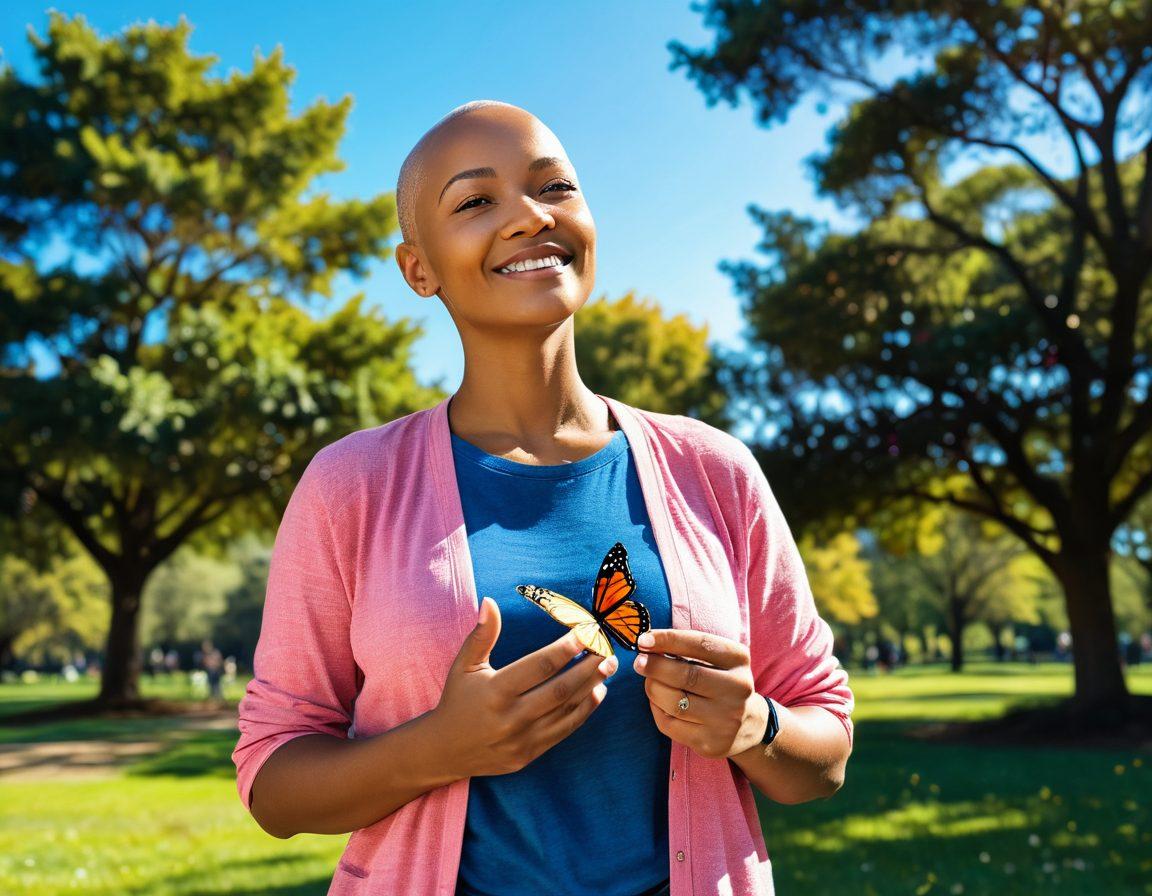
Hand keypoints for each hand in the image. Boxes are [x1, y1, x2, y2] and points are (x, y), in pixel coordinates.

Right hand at [433, 597, 617, 778]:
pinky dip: (584, 712)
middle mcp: (512, 717)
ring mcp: (522, 739)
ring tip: (607, 668)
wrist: (444, 750)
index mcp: (496, 690)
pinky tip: (596, 693)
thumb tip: (489, 602)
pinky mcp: (530, 754)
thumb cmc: (457, 700)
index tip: (585, 633)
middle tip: (607, 650)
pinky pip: (564, 731)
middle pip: (561, 689)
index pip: (541, 666)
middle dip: (588, 668)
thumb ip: (482, 634)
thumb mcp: (464, 665)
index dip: (566, 648)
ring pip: (567, 711)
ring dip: (591, 688)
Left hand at [632, 629, 767, 759]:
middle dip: (655, 667)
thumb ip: (686, 649)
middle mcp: (738, 689)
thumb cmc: (721, 682)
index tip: (643, 640)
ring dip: (653, 688)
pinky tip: (657, 701)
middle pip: (687, 675)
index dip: (668, 640)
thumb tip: (647, 644)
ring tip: (649, 681)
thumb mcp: (717, 658)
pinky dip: (656, 709)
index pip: (701, 644)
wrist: (748, 725)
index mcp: (739, 660)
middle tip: (639, 662)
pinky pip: (670, 724)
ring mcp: (726, 720)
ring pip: (675, 703)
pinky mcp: (711, 743)